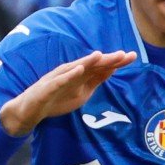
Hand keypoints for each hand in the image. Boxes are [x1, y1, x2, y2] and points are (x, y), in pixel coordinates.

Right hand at [0, 50, 135, 135]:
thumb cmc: (56, 98)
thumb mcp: (82, 92)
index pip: (101, 66)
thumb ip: (96, 80)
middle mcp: (71, 72)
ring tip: (101, 55)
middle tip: (124, 54)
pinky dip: (69, 74)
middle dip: (107, 59)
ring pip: (76, 68)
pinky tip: (79, 69)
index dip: (116, 61)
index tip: (133, 56)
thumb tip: (113, 69)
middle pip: (92, 64)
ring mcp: (59, 78)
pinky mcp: (48, 87)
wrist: (31, 110)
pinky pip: (60, 80)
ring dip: (88, 61)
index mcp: (81, 74)